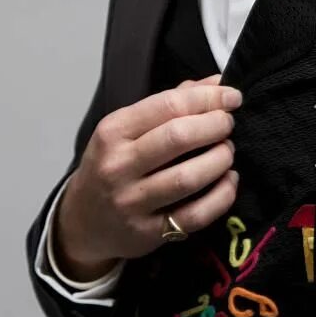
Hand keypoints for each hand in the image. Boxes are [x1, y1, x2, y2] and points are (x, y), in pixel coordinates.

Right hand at [54, 75, 241, 274]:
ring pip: (188, 178)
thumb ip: (172, 101)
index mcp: (114, 130)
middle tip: (229, 124)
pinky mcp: (147, 233)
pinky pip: (195, 215)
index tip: (232, 97)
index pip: (168, 105)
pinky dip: (221, 196)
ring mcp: (131, 202)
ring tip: (228, 151)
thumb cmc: (113, 162)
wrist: (83, 220)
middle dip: (215, 125)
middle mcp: (119, 165)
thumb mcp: (127, 126)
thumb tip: (218, 82)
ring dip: (220, 159)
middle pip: (178, 138)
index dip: (208, 98)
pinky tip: (229, 181)